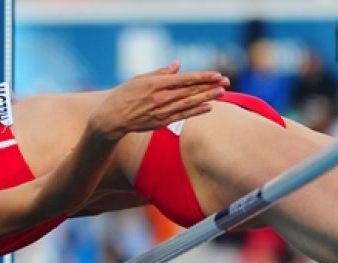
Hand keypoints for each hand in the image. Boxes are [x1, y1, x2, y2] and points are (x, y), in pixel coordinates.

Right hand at [88, 61, 229, 140]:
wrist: (111, 119)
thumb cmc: (124, 95)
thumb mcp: (139, 79)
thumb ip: (161, 72)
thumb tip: (178, 65)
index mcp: (155, 84)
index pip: (185, 79)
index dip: (202, 77)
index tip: (217, 74)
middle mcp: (161, 98)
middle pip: (190, 91)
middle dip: (210, 86)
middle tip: (226, 82)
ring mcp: (162, 111)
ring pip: (189, 103)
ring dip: (207, 98)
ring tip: (222, 92)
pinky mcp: (161, 122)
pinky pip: (182, 116)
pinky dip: (196, 111)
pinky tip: (208, 107)